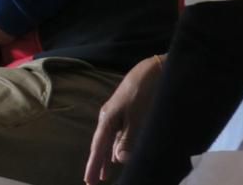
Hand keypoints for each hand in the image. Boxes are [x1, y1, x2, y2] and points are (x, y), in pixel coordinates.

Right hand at [84, 54, 165, 183]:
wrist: (154, 69)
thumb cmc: (143, 92)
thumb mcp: (137, 117)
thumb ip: (128, 139)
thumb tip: (120, 159)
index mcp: (108, 119)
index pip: (98, 148)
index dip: (93, 165)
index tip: (88, 181)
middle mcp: (109, 118)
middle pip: (101, 146)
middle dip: (97, 164)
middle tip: (92, 182)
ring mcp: (118, 115)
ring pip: (110, 142)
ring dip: (107, 158)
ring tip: (104, 174)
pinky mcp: (128, 113)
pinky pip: (119, 136)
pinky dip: (117, 148)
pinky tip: (118, 155)